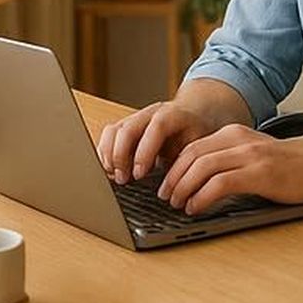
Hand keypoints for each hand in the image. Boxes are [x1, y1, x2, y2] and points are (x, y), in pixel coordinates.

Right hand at [95, 99, 220, 184]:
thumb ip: (185, 163)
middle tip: (122, 179)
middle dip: (121, 156)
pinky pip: (109, 135)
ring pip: (114, 130)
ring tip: (113, 175)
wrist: (191, 115)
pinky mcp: (126, 125)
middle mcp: (150, 113)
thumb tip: (176, 188)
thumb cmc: (194, 135)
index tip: (138, 174)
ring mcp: (136, 118)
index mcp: (172, 115)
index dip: (145, 151)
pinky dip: (105, 152)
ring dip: (110, 154)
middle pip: (128, 127)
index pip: (155, 128)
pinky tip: (109, 168)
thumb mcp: (197, 148)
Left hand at [158, 124, 302, 214]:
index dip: (175, 166)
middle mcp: (237, 139)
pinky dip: (202, 196)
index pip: (193, 146)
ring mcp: (248, 155)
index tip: (166, 183)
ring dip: (184, 187)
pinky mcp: (259, 173)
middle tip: (165, 196)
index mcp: (233, 134)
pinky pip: (221, 183)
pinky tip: (196, 207)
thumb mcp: (254, 154)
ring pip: (202, 167)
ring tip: (177, 204)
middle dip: (174, 177)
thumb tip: (201, 180)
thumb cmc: (290, 166)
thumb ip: (230, 160)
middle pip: (192, 154)